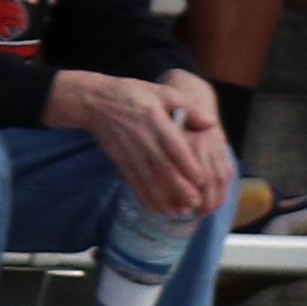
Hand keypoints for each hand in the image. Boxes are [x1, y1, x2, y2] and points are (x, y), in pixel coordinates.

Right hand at [52, 66, 237, 217]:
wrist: (94, 101)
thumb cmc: (133, 95)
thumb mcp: (162, 93)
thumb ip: (189, 107)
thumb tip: (212, 123)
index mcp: (156, 122)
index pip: (175, 148)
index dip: (189, 166)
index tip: (203, 181)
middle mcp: (143, 140)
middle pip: (164, 169)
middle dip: (180, 189)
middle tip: (196, 204)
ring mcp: (130, 152)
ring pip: (149, 180)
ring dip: (164, 200)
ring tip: (180, 213)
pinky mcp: (120, 161)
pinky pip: (133, 183)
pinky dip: (145, 198)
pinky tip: (157, 210)